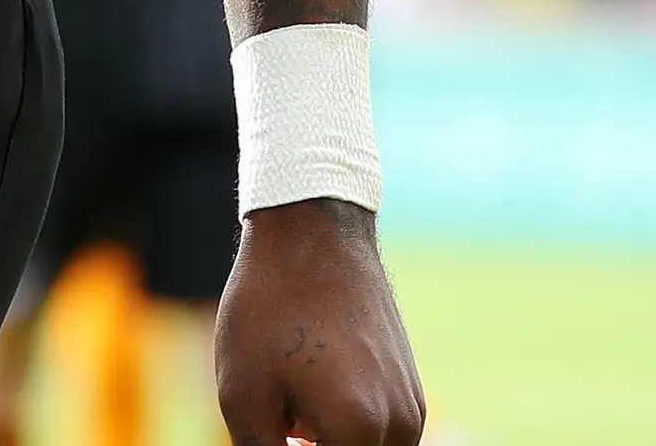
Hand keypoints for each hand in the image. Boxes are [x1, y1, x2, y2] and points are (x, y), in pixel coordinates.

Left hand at [216, 199, 422, 445]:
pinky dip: (346, 430)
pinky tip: (308, 392)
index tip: (279, 432)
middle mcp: (401, 426)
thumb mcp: (242, 393)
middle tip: (283, 416)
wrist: (314, 231)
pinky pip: (380, 436)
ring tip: (291, 408)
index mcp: (359, 431)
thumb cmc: (269, 308)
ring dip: (329, 444)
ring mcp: (413, 408)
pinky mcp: (411, 390)